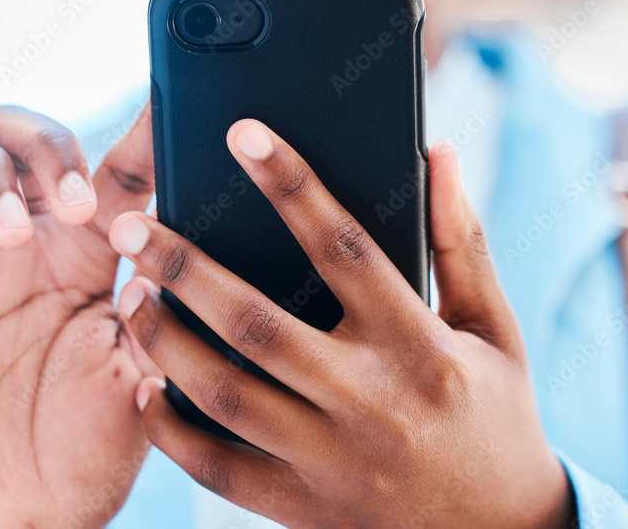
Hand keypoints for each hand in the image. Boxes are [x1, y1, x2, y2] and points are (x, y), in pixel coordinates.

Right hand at [0, 105, 157, 527]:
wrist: (22, 515)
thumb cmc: (89, 453)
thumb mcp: (144, 375)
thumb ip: (158, 311)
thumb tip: (170, 247)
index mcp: (92, 257)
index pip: (113, 171)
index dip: (136, 133)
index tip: (163, 105)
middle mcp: (30, 246)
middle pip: (21, 135)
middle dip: (46, 142)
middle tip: (77, 201)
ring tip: (19, 229)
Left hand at [110, 120, 573, 527]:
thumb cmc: (497, 415)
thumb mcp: (494, 327)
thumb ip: (462, 241)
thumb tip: (438, 154)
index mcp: (418, 347)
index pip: (345, 248)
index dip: (293, 185)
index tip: (243, 136)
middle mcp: (369, 402)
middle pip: (257, 324)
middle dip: (185, 268)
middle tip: (130, 225)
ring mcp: (331, 462)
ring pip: (225, 395)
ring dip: (166, 341)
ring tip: (131, 294)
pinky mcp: (304, 509)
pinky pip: (219, 471)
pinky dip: (172, 430)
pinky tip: (145, 386)